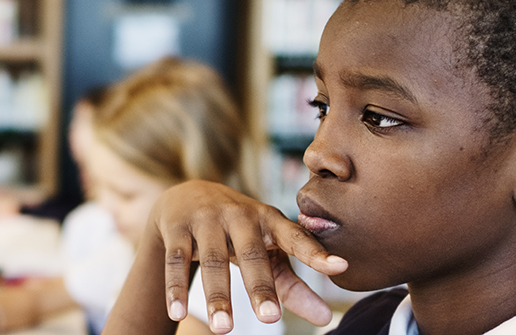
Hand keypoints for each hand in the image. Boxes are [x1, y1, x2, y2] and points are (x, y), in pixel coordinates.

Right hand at [151, 181, 347, 332]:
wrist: (186, 195)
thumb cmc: (238, 231)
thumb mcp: (266, 251)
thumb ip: (293, 285)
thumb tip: (326, 319)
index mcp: (269, 220)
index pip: (295, 237)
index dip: (316, 252)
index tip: (340, 267)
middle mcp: (239, 215)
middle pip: (250, 254)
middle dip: (259, 286)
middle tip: (270, 318)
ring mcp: (205, 219)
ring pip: (212, 260)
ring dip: (217, 295)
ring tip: (223, 329)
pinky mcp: (177, 227)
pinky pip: (176, 260)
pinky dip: (175, 288)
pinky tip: (177, 312)